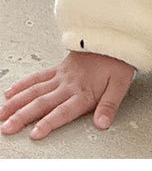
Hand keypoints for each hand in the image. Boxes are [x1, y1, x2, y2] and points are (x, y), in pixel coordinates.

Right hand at [0, 51, 133, 139]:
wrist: (115, 37)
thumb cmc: (118, 62)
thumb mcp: (121, 84)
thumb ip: (109, 105)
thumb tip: (102, 124)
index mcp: (83, 92)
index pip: (63, 111)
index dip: (49, 122)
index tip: (35, 134)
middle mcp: (69, 85)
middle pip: (43, 102)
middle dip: (23, 116)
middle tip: (7, 128)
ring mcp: (62, 76)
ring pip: (35, 90)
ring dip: (17, 103)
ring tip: (2, 114)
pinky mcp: (59, 68)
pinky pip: (38, 76)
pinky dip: (23, 85)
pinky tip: (11, 93)